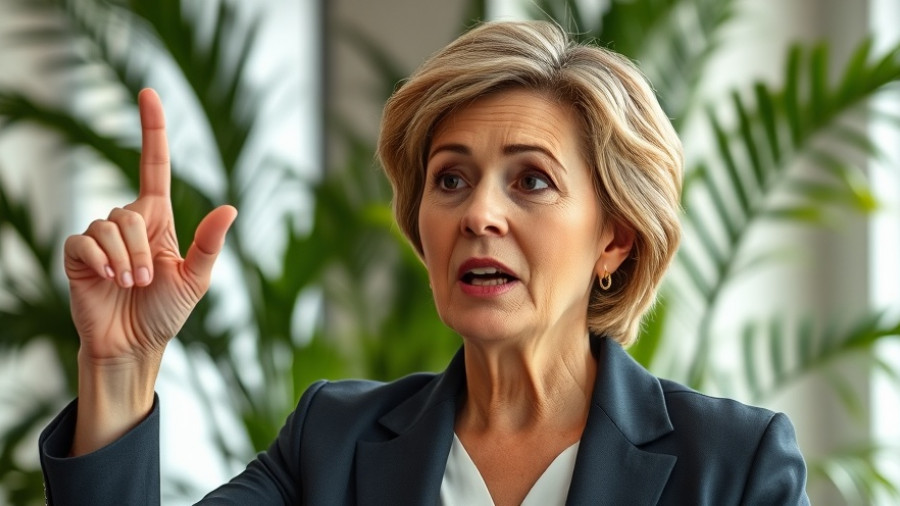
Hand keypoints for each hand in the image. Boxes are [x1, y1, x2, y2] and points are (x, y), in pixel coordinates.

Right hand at [64, 88, 236, 366]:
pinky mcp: (77, 256)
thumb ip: (209, 244)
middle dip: (141, 247)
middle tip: (147, 280)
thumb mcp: (196, 278)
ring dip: (124, 258)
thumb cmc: (166, 311)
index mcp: (158, 220)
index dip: (152, 129)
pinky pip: (84, 241)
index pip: (154, 164)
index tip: (149, 93)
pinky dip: (100, 261)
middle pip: (130, 209)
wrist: (134, 344)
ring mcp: (100, 238)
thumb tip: (230, 208)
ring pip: (108, 225)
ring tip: (131, 284)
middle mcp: (128, 222)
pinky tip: (108, 280)